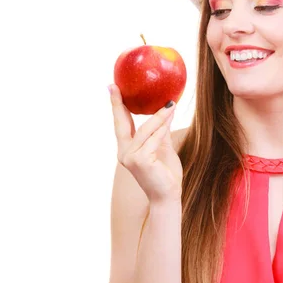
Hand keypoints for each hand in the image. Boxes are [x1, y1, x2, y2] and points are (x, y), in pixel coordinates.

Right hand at [109, 84, 182, 203]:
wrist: (167, 197)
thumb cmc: (165, 174)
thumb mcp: (162, 148)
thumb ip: (160, 132)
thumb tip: (165, 110)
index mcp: (127, 149)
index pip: (121, 123)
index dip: (117, 105)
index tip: (112, 87)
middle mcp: (124, 152)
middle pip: (121, 123)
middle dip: (119, 103)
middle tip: (116, 85)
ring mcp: (130, 157)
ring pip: (145, 130)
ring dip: (159, 116)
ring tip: (170, 103)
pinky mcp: (140, 161)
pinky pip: (154, 139)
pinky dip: (163, 128)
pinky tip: (170, 116)